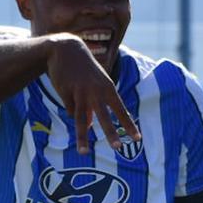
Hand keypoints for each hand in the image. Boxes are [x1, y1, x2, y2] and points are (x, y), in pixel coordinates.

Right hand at [45, 34, 139, 153]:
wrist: (64, 49)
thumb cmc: (84, 69)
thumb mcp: (94, 84)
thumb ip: (95, 104)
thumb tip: (87, 125)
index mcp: (107, 87)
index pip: (120, 110)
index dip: (128, 125)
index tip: (137, 138)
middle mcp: (95, 91)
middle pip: (104, 116)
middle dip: (111, 132)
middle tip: (117, 147)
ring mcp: (79, 92)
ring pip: (81, 120)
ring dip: (83, 138)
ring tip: (84, 153)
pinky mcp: (65, 93)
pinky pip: (69, 108)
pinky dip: (70, 105)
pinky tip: (68, 92)